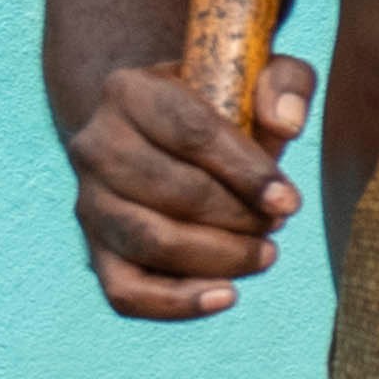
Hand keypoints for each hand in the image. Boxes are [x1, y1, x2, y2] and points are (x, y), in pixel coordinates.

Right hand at [73, 47, 306, 319]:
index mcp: (129, 90)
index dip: (246, 172)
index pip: (189, 133)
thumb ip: (285, 83)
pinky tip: (226, 297)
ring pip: (149, 241)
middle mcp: (95, 145)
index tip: (290, 202)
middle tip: (278, 223)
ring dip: (218, 256)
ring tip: (265, 253)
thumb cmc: (223, 102)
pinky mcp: (95, 248)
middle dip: (237, 216)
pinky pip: (124, 290)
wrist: (161, 131)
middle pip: (171, 192)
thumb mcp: (257, 75)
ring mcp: (88, 201)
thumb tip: (286, 124)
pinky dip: (175, 303)